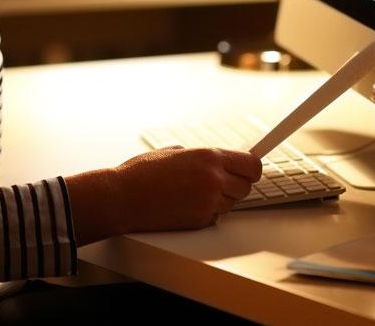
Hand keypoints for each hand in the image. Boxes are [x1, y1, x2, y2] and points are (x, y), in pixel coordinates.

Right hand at [113, 147, 262, 231]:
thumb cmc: (141, 173)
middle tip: (221, 180)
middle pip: (246, 186)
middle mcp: (213, 180)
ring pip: (231, 203)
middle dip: (237, 183)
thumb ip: (200, 156)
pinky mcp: (199, 222)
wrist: (123, 198)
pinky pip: (215, 216)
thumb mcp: (173, 151)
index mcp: (208, 157)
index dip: (251, 168)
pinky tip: (187, 203)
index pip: (251, 165)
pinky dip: (207, 211)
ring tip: (196, 191)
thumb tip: (216, 160)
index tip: (249, 169)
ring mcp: (207, 203)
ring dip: (221, 198)